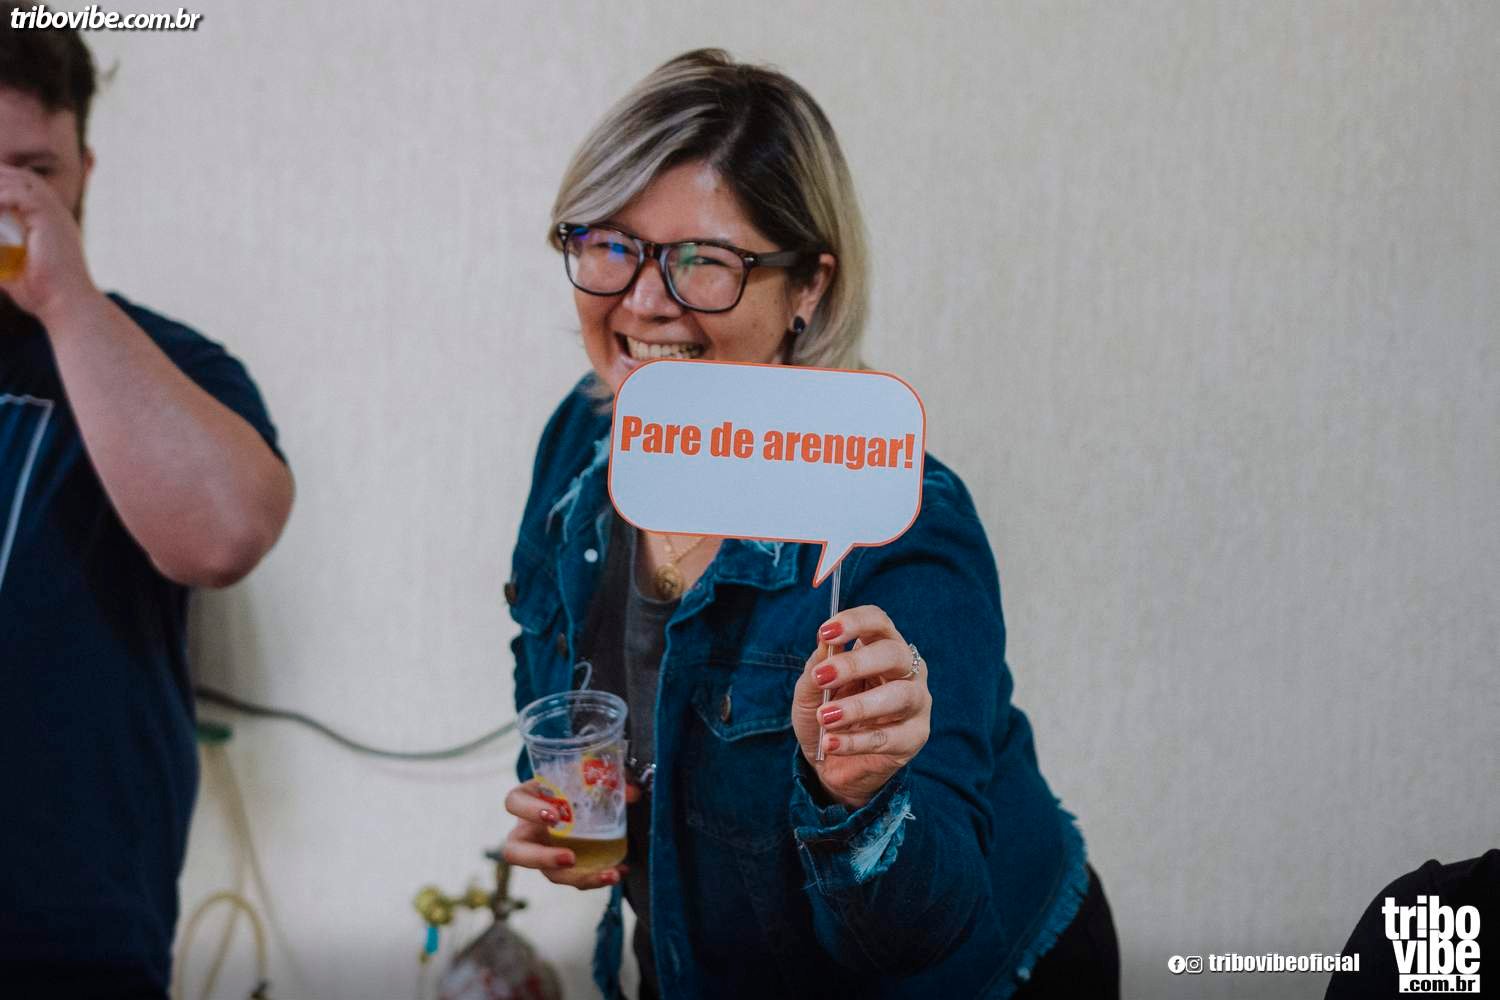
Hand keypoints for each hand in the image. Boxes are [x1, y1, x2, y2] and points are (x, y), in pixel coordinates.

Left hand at [0, 163, 96, 320]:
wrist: (67, 305)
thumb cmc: (45, 296)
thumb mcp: (14, 273)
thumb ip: (1, 260)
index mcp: (51, 222)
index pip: (25, 186)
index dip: (2, 183)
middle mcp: (55, 212)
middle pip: (20, 176)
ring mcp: (54, 213)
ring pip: (18, 181)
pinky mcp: (49, 218)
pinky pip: (19, 195)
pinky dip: (1, 197)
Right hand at [500, 779, 639, 890]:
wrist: (576, 797)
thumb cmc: (571, 783)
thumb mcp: (583, 776)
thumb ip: (606, 778)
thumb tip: (633, 793)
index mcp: (527, 799)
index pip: (514, 803)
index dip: (529, 810)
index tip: (555, 815)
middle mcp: (528, 831)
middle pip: (516, 852)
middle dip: (541, 858)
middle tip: (569, 857)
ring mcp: (542, 853)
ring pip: (547, 874)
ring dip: (578, 877)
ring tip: (607, 873)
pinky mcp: (560, 867)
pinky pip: (574, 879)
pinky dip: (597, 877)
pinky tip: (618, 871)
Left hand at [792, 605, 931, 808]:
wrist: (830, 763)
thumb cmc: (825, 715)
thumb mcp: (810, 691)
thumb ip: (816, 667)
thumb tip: (823, 643)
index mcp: (879, 647)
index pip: (877, 622)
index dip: (855, 622)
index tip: (826, 633)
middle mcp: (906, 669)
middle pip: (893, 654)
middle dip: (856, 663)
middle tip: (822, 677)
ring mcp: (916, 703)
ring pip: (900, 695)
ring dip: (859, 706)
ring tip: (825, 717)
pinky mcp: (915, 737)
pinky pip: (890, 737)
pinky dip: (856, 741)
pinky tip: (831, 743)